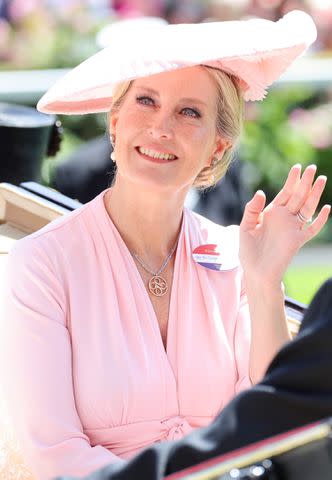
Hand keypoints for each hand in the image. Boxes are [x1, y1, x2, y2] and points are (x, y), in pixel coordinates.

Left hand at [239, 164, 329, 285]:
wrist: (256, 272)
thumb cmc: (248, 251)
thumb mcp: (245, 227)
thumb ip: (252, 210)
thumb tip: (260, 192)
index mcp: (271, 213)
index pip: (284, 193)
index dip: (291, 181)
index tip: (298, 167)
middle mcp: (284, 218)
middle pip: (297, 197)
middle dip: (304, 182)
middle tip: (312, 168)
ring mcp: (292, 229)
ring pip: (307, 208)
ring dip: (314, 195)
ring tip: (321, 179)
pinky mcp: (298, 240)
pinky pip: (312, 229)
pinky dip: (320, 220)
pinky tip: (326, 208)